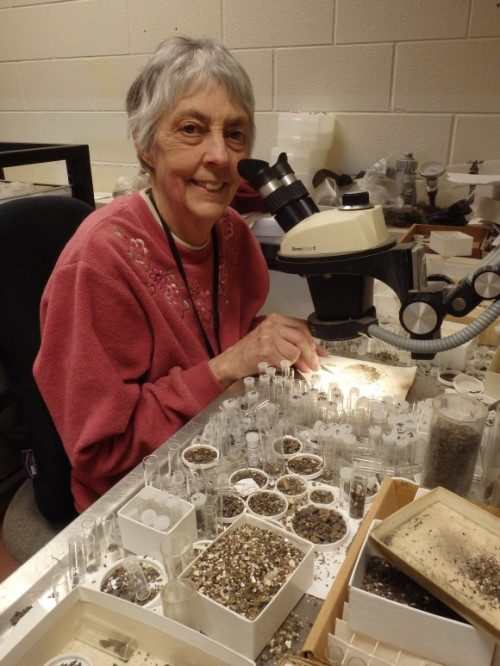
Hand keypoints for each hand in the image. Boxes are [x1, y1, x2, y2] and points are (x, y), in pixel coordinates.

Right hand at [208, 313, 326, 387]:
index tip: (321, 355)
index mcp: (276, 319)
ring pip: (295, 351)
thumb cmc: (252, 351)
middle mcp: (272, 325)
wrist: (232, 361)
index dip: (314, 343)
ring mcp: (269, 336)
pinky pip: (286, 361)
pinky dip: (284, 367)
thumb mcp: (274, 341)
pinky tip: (275, 366)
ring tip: (286, 366)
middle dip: (311, 355)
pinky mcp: (266, 350)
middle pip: (302, 338)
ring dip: (295, 363)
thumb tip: (318, 355)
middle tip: (313, 367)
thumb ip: (294, 344)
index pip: (303, 327)